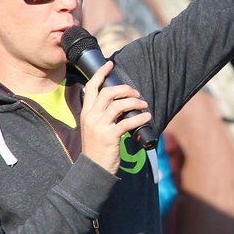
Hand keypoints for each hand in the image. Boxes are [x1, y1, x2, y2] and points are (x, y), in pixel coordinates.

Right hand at [80, 60, 151, 174]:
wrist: (93, 169)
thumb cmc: (97, 148)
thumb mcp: (93, 128)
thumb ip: (101, 114)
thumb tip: (118, 102)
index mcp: (86, 113)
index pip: (91, 87)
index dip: (101, 74)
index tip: (110, 64)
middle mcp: (91, 117)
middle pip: (108, 93)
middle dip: (125, 89)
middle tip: (136, 93)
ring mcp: (99, 126)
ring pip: (119, 105)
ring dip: (135, 102)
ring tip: (144, 105)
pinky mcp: (109, 136)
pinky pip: (127, 122)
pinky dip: (140, 118)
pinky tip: (147, 117)